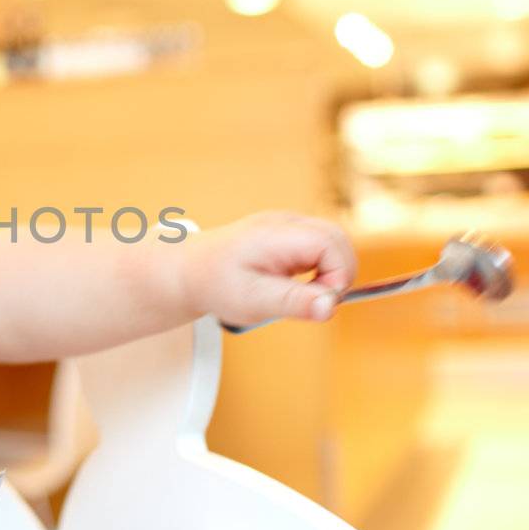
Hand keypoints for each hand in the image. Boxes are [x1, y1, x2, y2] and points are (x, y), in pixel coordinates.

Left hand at [181, 211, 356, 326]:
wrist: (190, 270)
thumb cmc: (218, 285)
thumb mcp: (253, 301)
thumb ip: (294, 302)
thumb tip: (331, 307)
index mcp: (275, 234)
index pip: (330, 243)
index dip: (338, 274)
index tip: (321, 303)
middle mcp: (284, 222)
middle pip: (336, 238)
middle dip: (338, 272)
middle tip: (314, 302)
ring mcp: (287, 224)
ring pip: (331, 241)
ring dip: (329, 271)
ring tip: (302, 295)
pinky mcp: (287, 234)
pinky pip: (318, 246)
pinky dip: (318, 268)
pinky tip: (295, 285)